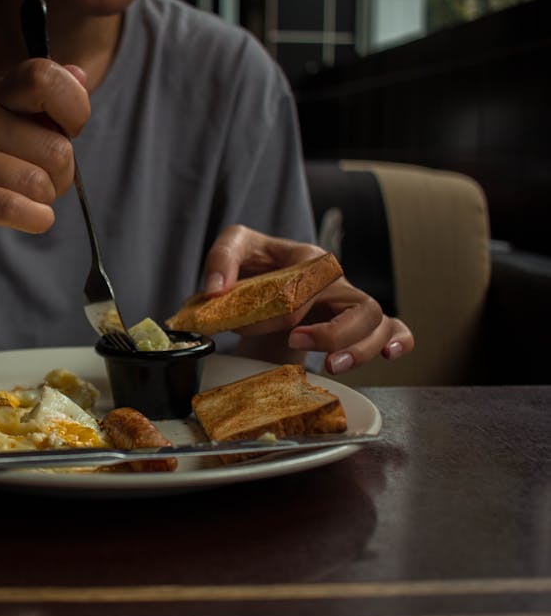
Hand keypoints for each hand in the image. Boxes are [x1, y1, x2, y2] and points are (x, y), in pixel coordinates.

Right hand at [0, 59, 89, 262]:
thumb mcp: (5, 133)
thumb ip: (43, 107)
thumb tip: (80, 74)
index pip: (43, 76)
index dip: (74, 108)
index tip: (67, 133)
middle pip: (57, 148)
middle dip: (62, 178)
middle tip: (39, 186)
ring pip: (39, 183)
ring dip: (44, 203)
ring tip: (23, 203)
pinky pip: (15, 207)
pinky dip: (36, 220)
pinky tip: (29, 219)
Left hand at [203, 224, 413, 373]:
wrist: (265, 281)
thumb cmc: (256, 264)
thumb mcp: (235, 249)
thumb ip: (221, 259)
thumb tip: (216, 290)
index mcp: (309, 259)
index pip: (308, 286)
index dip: (279, 310)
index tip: (249, 325)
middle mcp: (336, 281)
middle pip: (356, 305)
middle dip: (330, 332)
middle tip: (295, 342)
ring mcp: (350, 302)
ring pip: (376, 322)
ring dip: (359, 347)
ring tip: (333, 366)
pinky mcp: (358, 322)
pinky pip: (395, 327)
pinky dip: (399, 340)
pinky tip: (391, 355)